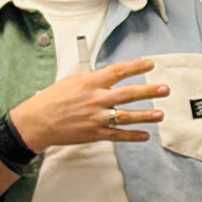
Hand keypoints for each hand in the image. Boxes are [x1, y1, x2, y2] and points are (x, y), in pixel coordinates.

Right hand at [9, 59, 167, 153]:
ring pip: (127, 116)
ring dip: (146, 116)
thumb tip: (108, 76)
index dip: (136, 67)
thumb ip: (91, 80)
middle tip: (165, 89)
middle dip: (149, 92)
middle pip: (128, 94)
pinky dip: (133, 136)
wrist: (37, 123)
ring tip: (161, 114)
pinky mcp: (95, 133)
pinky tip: (145, 136)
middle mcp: (95, 99)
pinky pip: (119, 135)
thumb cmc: (50, 101)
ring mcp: (96, 118)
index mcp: (89, 83)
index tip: (150, 65)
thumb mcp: (70, 82)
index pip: (118, 72)